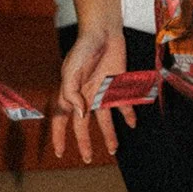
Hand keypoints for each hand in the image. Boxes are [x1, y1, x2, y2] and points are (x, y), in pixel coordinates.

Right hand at [51, 28, 134, 163]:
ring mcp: (102, 92)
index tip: (59, 152)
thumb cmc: (82, 49)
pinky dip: (128, 113)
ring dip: (109, 134)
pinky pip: (123, 103)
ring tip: (114, 149)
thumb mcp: (71, 71)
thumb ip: (71, 94)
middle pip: (83, 125)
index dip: (59, 136)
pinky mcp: (117, 85)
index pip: (61, 119)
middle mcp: (85, 96)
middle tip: (87, 159)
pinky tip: (133, 123)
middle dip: (85, 142)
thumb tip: (79, 116)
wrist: (104, 32)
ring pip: (105, 119)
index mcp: (70, 94)